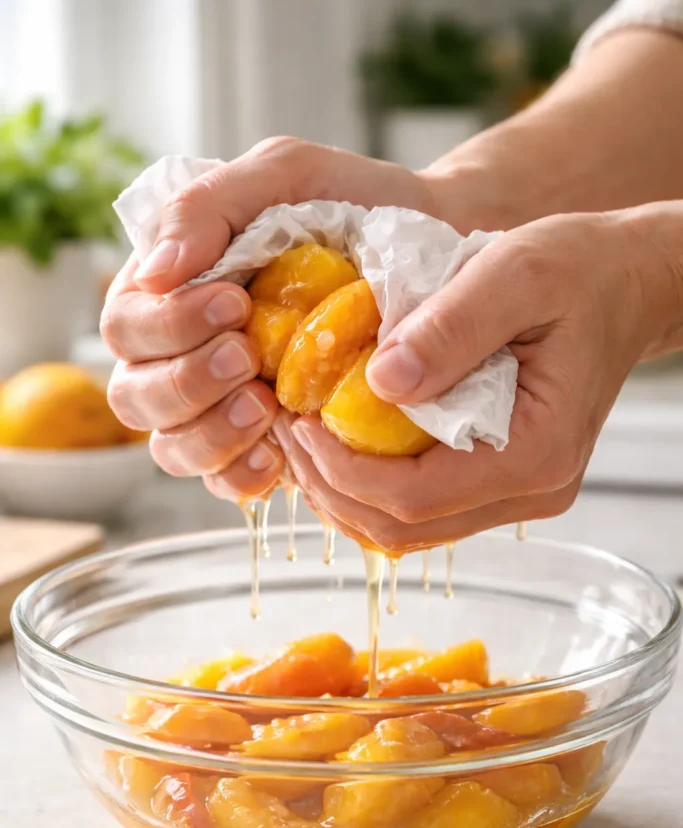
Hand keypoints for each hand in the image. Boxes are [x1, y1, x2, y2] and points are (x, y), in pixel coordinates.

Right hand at [102, 137, 440, 500]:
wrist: (434, 247)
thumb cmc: (353, 206)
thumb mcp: (284, 176)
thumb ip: (209, 206)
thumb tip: (157, 272)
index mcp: (171, 288)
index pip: (125, 324)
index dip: (167, 326)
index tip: (234, 305)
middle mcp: (181, 351)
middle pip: (133, 395)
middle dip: (186, 382)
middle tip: (249, 358)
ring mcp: (218, 403)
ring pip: (170, 446)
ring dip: (210, 433)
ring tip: (266, 407)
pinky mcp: (261, 442)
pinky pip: (223, 480)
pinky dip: (242, 473)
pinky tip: (277, 455)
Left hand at [274, 207, 682, 551]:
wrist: (623, 285)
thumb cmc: (579, 271)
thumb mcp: (515, 271)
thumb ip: (450, 326)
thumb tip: (379, 381)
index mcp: (537, 452)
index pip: (414, 497)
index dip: (341, 469)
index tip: (298, 420)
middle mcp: (532, 490)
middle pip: (402, 529)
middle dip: (330, 486)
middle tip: (286, 428)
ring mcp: (519, 495)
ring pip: (407, 529)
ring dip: (344, 491)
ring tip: (304, 435)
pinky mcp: (503, 484)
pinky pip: (422, 508)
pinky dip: (371, 485)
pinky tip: (343, 442)